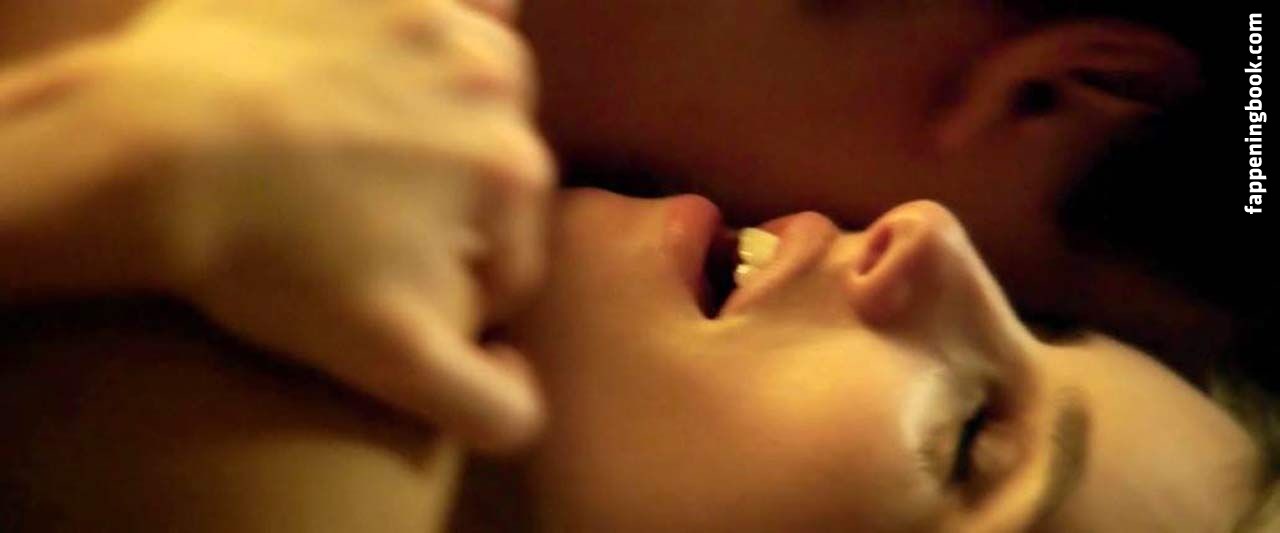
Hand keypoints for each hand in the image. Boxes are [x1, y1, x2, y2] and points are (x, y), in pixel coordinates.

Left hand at [57, 0, 552, 451]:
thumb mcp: (390, 360)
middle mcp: (495, 84)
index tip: (400, 296)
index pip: (512, 259)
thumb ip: (491, 402)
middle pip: (498, 172)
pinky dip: (456, 13)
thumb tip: (524, 368)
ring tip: (375, 146)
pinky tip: (407, 46)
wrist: (146, 150)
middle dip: (454, 206)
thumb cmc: (267, 256)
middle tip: (371, 224)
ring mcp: (437, 18)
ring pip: (483, 86)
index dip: (460, 294)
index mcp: (512, 175)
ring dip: (454, 117)